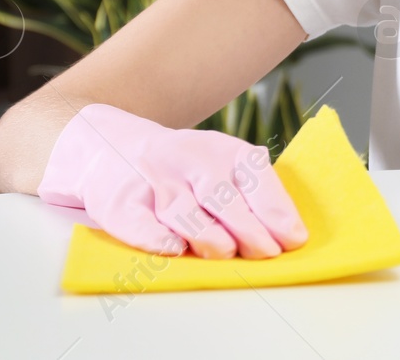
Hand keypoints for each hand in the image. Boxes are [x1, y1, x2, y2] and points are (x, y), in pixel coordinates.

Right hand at [37, 102, 308, 258]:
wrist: (107, 145)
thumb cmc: (182, 170)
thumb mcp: (221, 166)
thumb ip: (251, 196)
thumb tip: (285, 237)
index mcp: (224, 150)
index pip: (255, 176)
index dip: (275, 209)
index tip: (292, 239)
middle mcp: (189, 161)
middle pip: (222, 196)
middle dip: (248, 228)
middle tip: (266, 253)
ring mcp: (153, 179)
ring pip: (183, 210)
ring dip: (207, 234)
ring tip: (226, 253)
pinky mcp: (120, 201)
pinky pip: (139, 221)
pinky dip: (157, 237)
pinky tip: (176, 249)